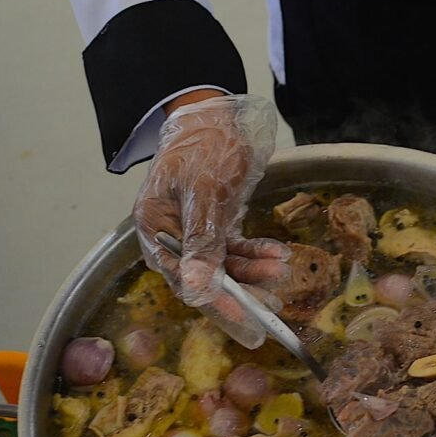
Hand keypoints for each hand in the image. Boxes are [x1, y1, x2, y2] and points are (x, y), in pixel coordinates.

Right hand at [134, 93, 289, 347]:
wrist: (216, 114)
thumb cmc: (205, 147)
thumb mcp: (205, 195)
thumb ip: (202, 243)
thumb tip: (197, 288)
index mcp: (155, 228)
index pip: (184, 278)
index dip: (215, 303)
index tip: (245, 322)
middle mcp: (169, 236)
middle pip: (203, 277)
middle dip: (239, 292)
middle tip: (270, 311)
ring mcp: (191, 232)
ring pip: (223, 265)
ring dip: (252, 270)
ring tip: (280, 266)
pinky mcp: (212, 226)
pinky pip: (233, 249)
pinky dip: (254, 253)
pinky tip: (276, 254)